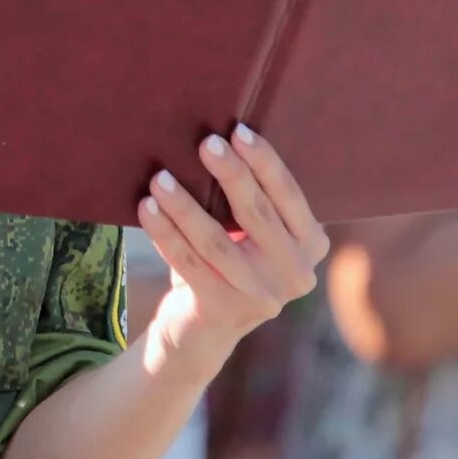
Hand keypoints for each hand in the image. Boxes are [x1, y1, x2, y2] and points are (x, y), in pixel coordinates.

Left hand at [133, 125, 327, 376]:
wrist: (200, 328)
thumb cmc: (225, 261)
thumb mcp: (249, 233)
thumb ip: (249, 197)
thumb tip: (218, 137)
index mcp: (311, 244)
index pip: (289, 195)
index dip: (264, 161)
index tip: (238, 130)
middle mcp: (297, 274)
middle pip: (257, 213)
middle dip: (230, 174)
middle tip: (205, 142)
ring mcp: (263, 297)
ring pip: (217, 241)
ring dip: (185, 205)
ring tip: (160, 177)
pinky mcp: (225, 311)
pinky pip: (189, 263)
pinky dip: (165, 233)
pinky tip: (146, 207)